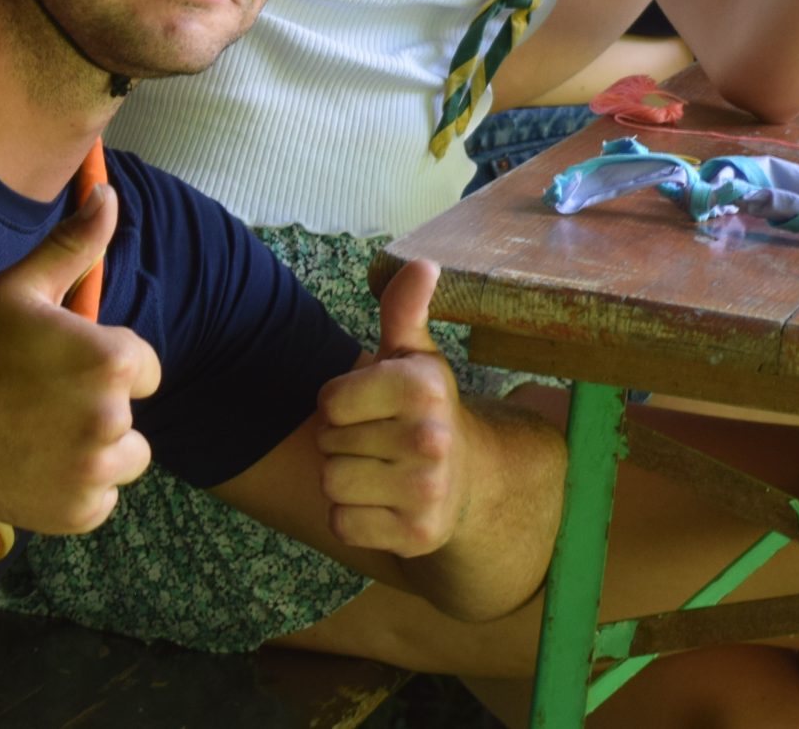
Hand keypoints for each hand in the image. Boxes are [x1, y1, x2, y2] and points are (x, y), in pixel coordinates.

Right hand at [0, 185, 160, 533]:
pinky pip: (103, 502)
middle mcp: (112, 420)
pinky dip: (79, 493)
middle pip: (133, 417)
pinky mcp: (76, 513)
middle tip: (45, 405)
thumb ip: (78, 245)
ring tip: (44, 437)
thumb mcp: (27, 287)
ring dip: (97, 453)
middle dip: (101, 409)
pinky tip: (38, 469)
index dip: (108, 366)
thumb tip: (110, 194)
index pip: (144, 369)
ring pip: (125, 461)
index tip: (63, 369)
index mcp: (115, 362)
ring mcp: (93, 473)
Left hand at [317, 260, 465, 557]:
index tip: (372, 406)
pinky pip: (344, 524)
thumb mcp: (414, 358)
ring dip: (347, 480)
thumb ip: (404, 310)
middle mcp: (431, 439)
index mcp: (425, 387)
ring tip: (381, 470)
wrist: (469, 480)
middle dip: (344, 442)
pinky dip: (354, 517)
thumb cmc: (424, 411)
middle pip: (329, 444)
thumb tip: (423, 264)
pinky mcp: (417, 535)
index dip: (342, 403)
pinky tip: (384, 503)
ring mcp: (426, 490)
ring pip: (333, 484)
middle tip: (380, 441)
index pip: (330, 401)